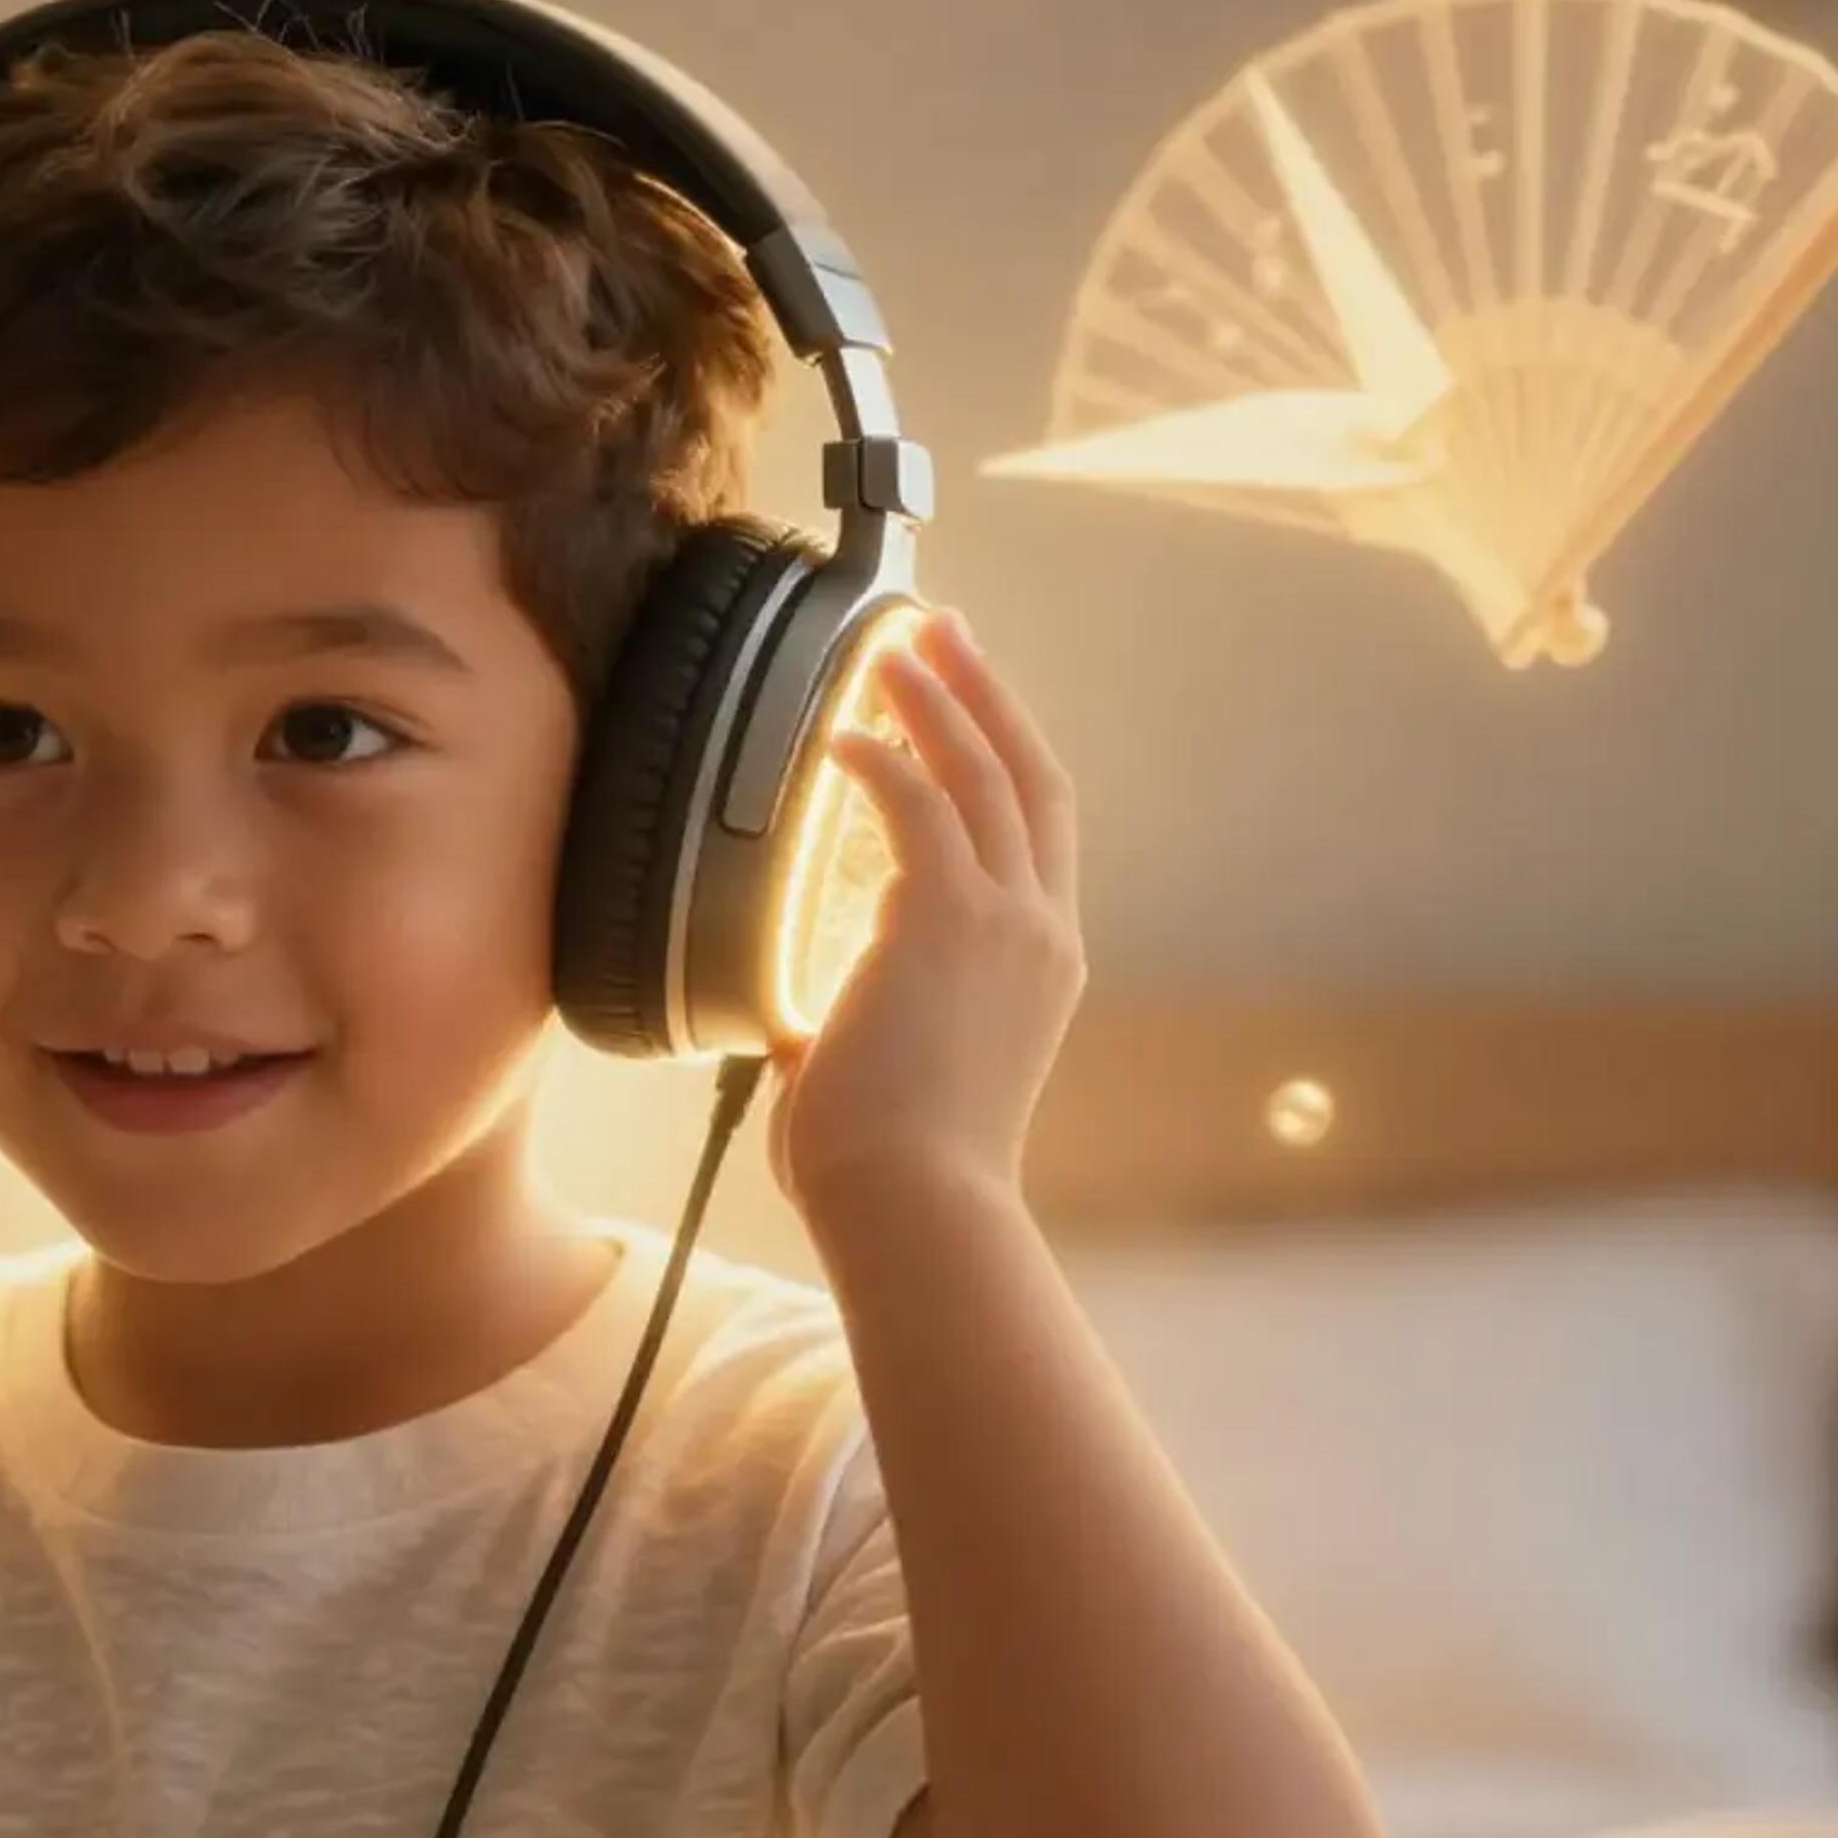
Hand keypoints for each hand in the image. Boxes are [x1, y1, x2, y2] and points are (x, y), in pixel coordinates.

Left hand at [770, 607, 1085, 1211]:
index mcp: (1040, 967)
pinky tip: (836, 735)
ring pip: (983, 775)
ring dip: (935, 702)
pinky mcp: (950, 921)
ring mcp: (1008, 924)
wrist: (912, 1205)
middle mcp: (1042, 933)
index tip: (966, 705)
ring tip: (891, 645)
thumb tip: (795, 1029)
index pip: (1035, 836)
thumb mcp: (892, 1078)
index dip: (1003, 759)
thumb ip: (856, 1034)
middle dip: (986, 696)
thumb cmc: (889, 1171)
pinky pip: (919, 808)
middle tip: (944, 633)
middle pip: (1031, 779)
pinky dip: (879, 761)